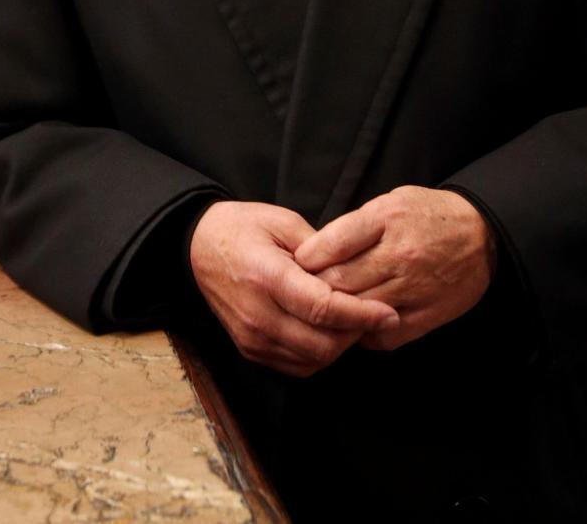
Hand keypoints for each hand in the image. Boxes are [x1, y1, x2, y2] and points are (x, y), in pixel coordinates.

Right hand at [189, 200, 398, 376]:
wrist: (198, 247)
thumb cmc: (243, 227)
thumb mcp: (283, 221)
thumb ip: (321, 249)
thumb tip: (355, 275)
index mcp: (267, 276)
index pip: (322, 308)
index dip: (361, 314)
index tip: (388, 313)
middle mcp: (258, 314)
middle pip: (321, 344)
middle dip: (355, 333)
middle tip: (372, 313)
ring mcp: (251, 337)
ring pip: (312, 361)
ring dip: (339, 346)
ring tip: (351, 321)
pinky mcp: (250, 350)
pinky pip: (296, 366)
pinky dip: (319, 355)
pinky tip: (327, 332)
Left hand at [293, 187, 495, 351]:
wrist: (481, 233)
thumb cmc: (427, 214)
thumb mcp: (389, 202)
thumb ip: (355, 227)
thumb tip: (316, 252)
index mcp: (385, 218)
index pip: (330, 244)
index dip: (305, 259)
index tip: (293, 266)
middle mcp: (399, 253)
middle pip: (339, 282)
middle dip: (313, 290)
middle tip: (298, 295)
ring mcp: (415, 287)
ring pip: (359, 310)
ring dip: (336, 315)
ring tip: (322, 314)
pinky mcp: (429, 314)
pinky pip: (385, 335)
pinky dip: (365, 335)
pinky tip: (356, 327)